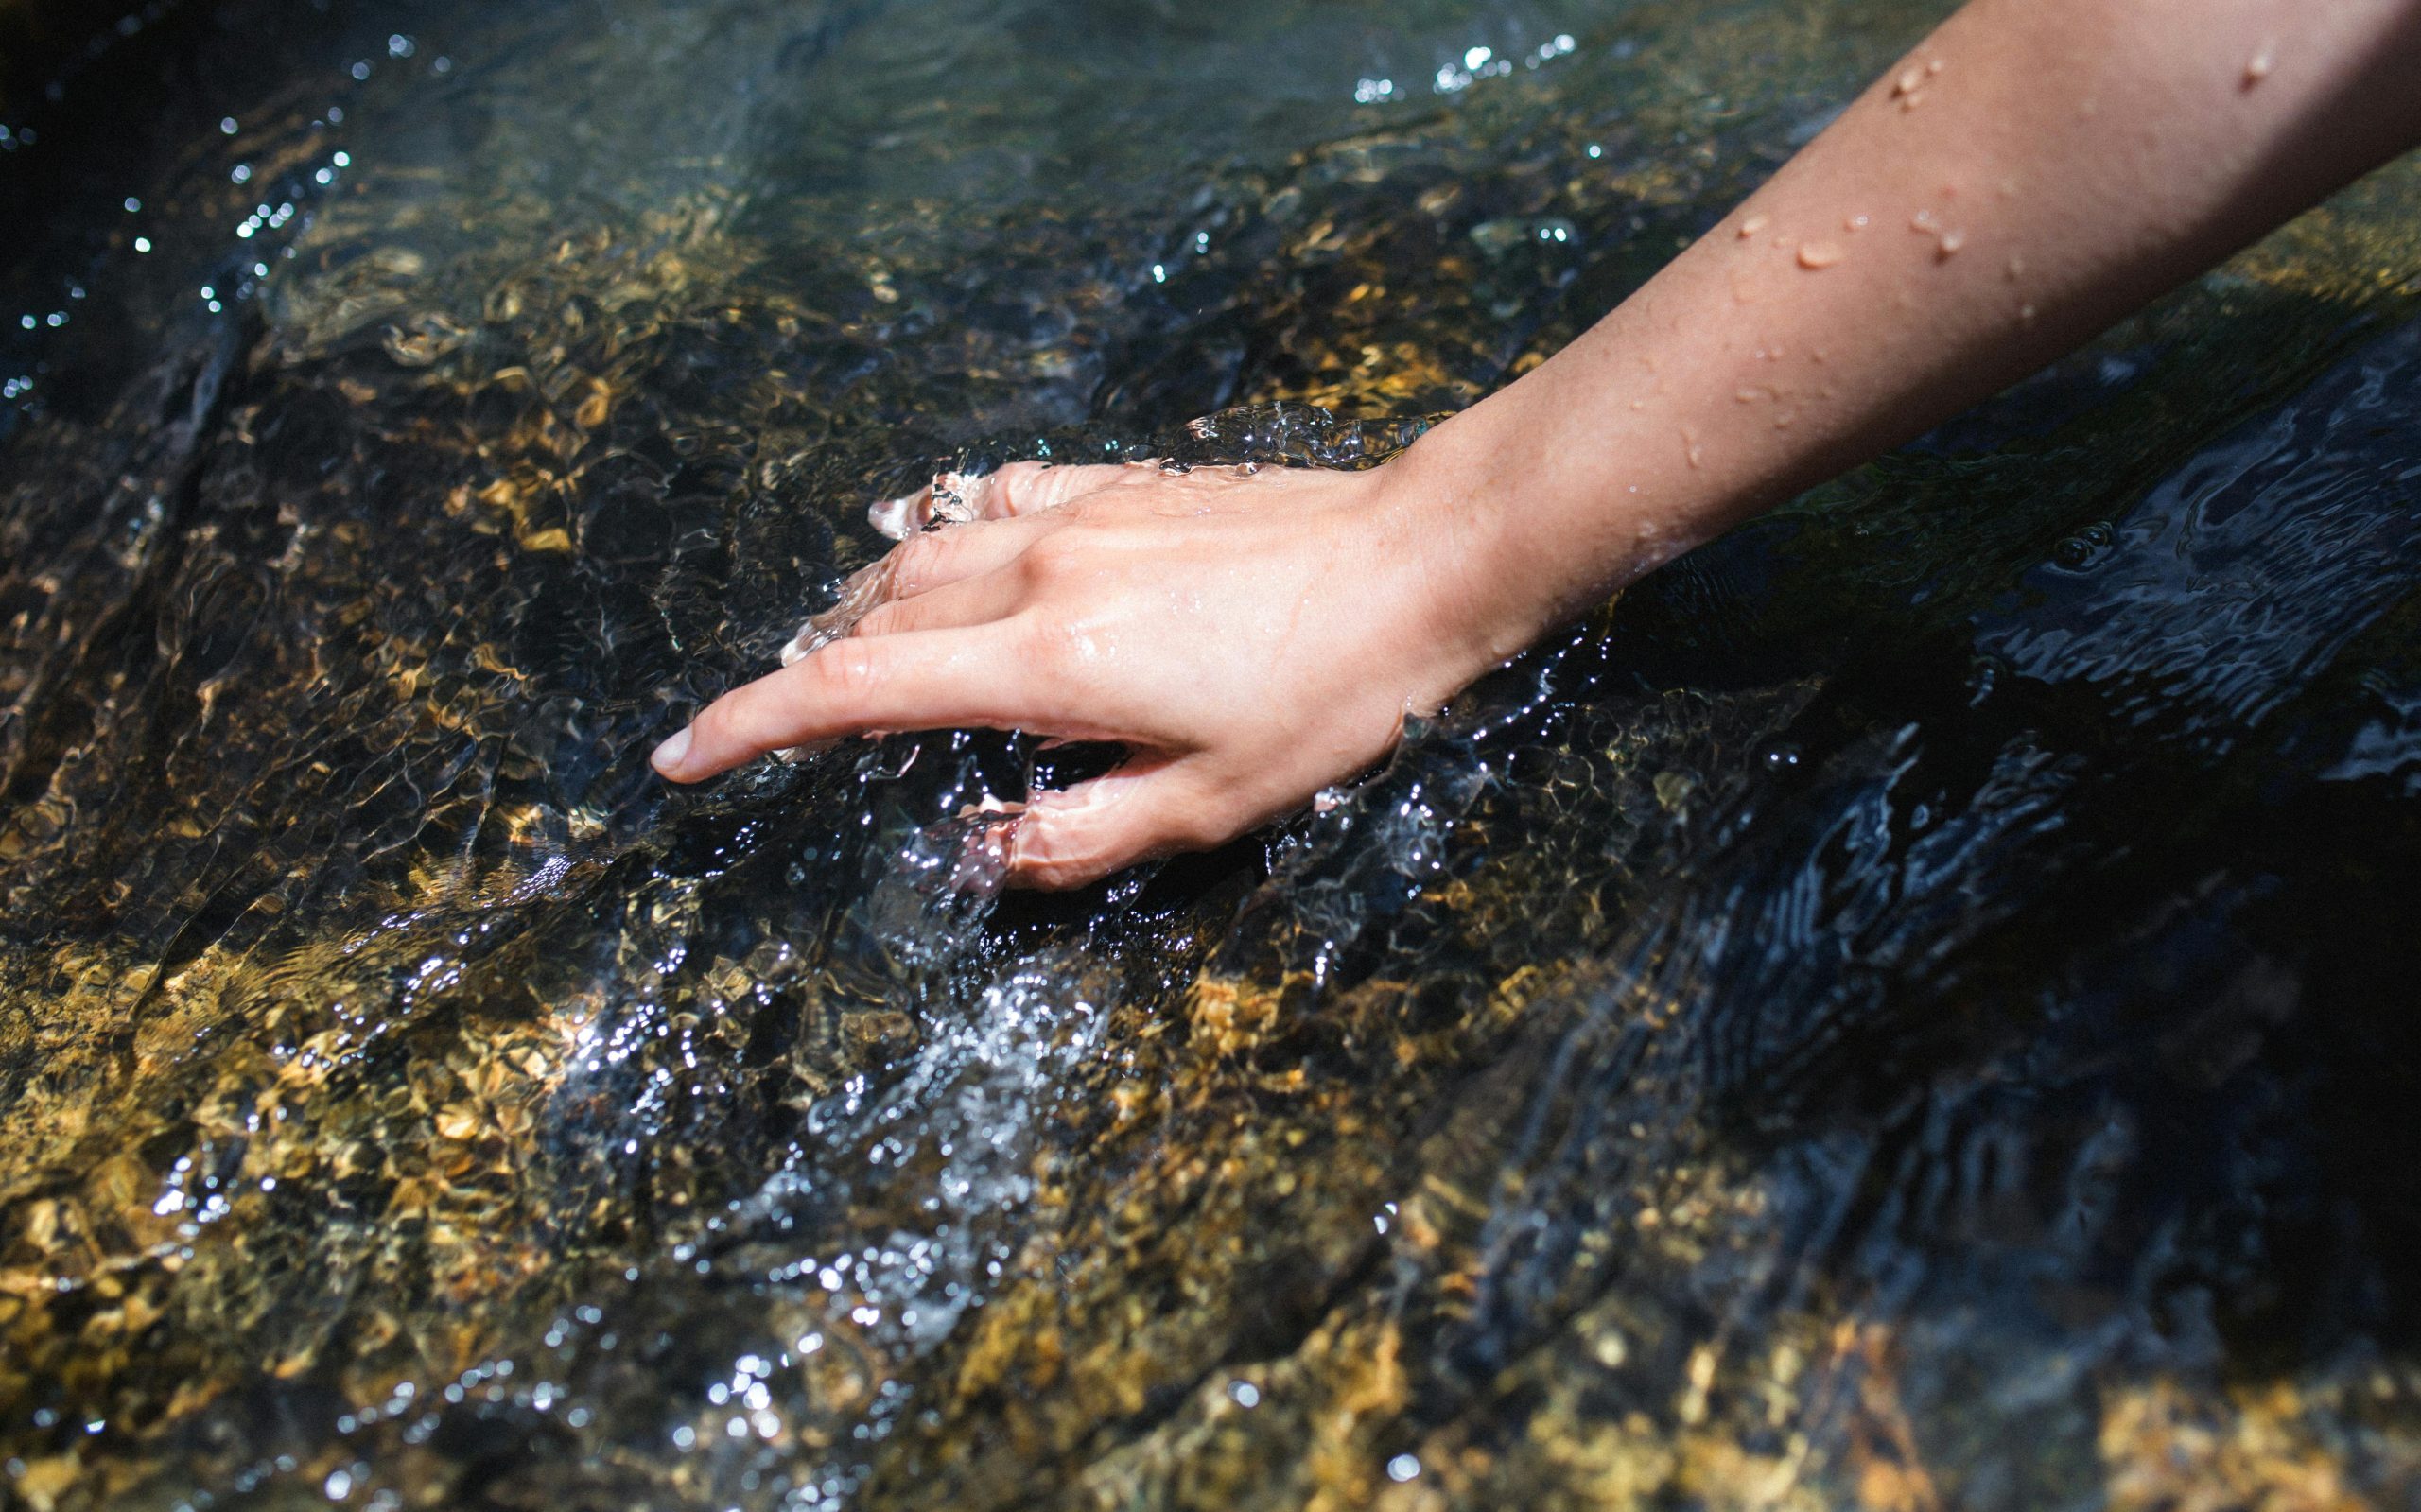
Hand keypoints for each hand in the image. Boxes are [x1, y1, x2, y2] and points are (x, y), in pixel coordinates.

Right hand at [649, 457, 1506, 888]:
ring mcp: (1079, 517)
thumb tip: (978, 854)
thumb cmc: (1332, 696)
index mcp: (1043, 664)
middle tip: (771, 725)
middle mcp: (1037, 574)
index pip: (852, 691)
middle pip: (870, 615)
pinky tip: (921, 529)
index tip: (683, 759)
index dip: (752, 725)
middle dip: (802, 670)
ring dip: (861, 602)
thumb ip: (1077, 836)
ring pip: (923, 551)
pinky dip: (937, 524)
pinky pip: (995, 495)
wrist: (1423, 560)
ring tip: (835, 647)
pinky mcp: (1126, 485)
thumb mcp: (1211, 804)